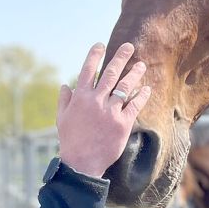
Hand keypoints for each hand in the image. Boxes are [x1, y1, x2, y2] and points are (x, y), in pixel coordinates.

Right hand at [56, 42, 151, 177]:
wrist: (82, 163)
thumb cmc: (70, 140)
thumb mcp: (62, 118)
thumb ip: (64, 100)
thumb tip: (65, 84)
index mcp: (80, 97)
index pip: (88, 71)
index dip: (94, 56)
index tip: (100, 45)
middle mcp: (95, 101)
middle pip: (110, 74)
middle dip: (120, 57)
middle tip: (129, 46)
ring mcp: (110, 111)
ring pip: (124, 86)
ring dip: (134, 73)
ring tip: (141, 64)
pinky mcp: (122, 123)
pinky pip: (134, 105)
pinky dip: (141, 95)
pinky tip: (146, 88)